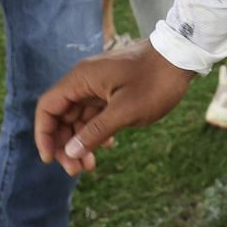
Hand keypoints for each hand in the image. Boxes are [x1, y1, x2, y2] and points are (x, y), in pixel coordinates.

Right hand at [34, 38, 196, 175]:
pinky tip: (108, 145)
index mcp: (81, 79)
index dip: (44, 134)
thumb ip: (95, 131)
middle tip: (76, 170)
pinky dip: (96, 131)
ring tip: (90, 166)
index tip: (51, 159)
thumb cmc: (155, 80)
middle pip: (62, 116)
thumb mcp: (125, 111)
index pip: (48, 107)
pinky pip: (95, 114)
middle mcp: (85, 80)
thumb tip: (70, 152)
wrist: (183, 56)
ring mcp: (99, 85)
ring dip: (81, 141)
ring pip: (79, 118)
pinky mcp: (112, 89)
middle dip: (65, 145)